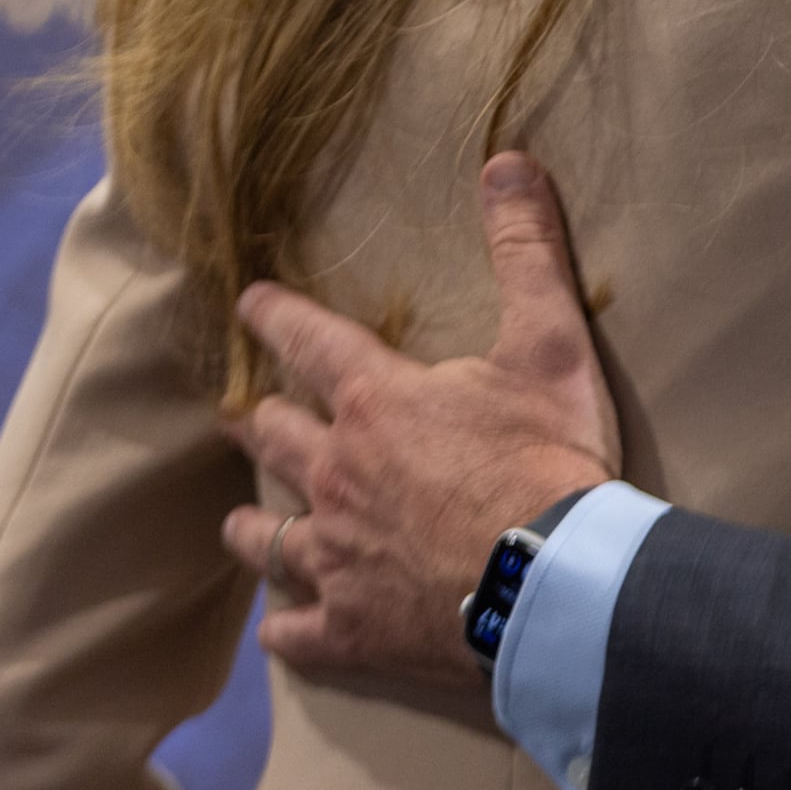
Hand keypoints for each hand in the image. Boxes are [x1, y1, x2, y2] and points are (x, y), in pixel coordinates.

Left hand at [224, 154, 621, 696]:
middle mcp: (336, 473)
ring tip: (239, 520)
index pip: (309, 342)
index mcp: (376, 401)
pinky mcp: (350, 626)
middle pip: (274, 438)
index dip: (276, 317)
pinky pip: (297, 630)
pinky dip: (286, 627)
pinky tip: (279, 629)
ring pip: (267, 536)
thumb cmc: (547, 457)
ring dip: (252, 525)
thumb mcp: (549, 341)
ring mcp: (336, 556)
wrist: (551, 580)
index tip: (246, 303)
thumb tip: (507, 160)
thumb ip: (525, 250)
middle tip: (241, 414)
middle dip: (257, 420)